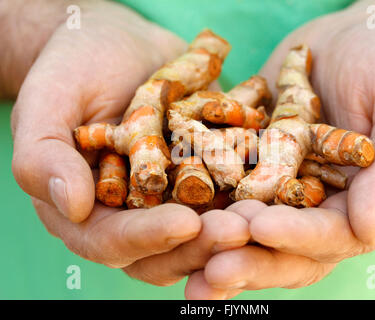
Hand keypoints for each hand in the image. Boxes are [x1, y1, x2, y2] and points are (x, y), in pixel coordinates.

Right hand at [10, 0, 248, 282]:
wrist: (120, 42)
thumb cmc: (75, 65)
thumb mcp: (48, 102)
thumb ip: (43, 156)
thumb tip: (72, 208)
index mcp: (86, 209)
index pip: (112, 241)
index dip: (147, 238)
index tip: (185, 225)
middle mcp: (131, 213)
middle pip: (165, 249)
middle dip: (202, 244)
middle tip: (238, 232)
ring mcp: (171, 199)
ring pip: (203, 231)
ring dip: (235, 229)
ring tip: (264, 218)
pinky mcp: (202, 177)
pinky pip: (228, 195)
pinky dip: (252, 197)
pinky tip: (281, 191)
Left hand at [185, 0, 374, 298]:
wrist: (357, 34)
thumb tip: (370, 229)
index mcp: (360, 206)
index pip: (328, 237)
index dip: (295, 237)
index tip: (260, 228)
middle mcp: (316, 207)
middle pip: (282, 248)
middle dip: (248, 259)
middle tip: (209, 270)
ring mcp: (280, 187)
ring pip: (247, 228)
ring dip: (215, 246)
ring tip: (181, 261)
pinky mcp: (251, 162)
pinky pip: (223, 184)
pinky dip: (198, 199)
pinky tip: (164, 209)